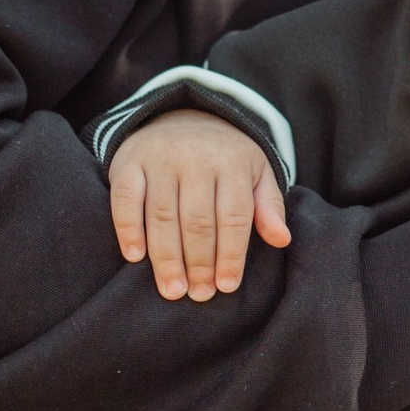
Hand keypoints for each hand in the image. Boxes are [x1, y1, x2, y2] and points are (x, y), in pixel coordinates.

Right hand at [108, 109, 291, 301]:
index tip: (227, 286)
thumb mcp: (256, 173)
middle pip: (198, 221)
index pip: (234, 216)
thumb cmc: (225, 156)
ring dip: (167, 258)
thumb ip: (269, 206)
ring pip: (162, 216)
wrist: (182, 115)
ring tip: (173, 289)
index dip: (231, 255)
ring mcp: (161, 159)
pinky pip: (126, 199)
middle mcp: (197, 159)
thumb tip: (282, 239)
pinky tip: (136, 257)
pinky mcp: (129, 163)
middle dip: (199, 263)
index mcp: (233, 162)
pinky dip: (129, 229)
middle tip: (198, 294)